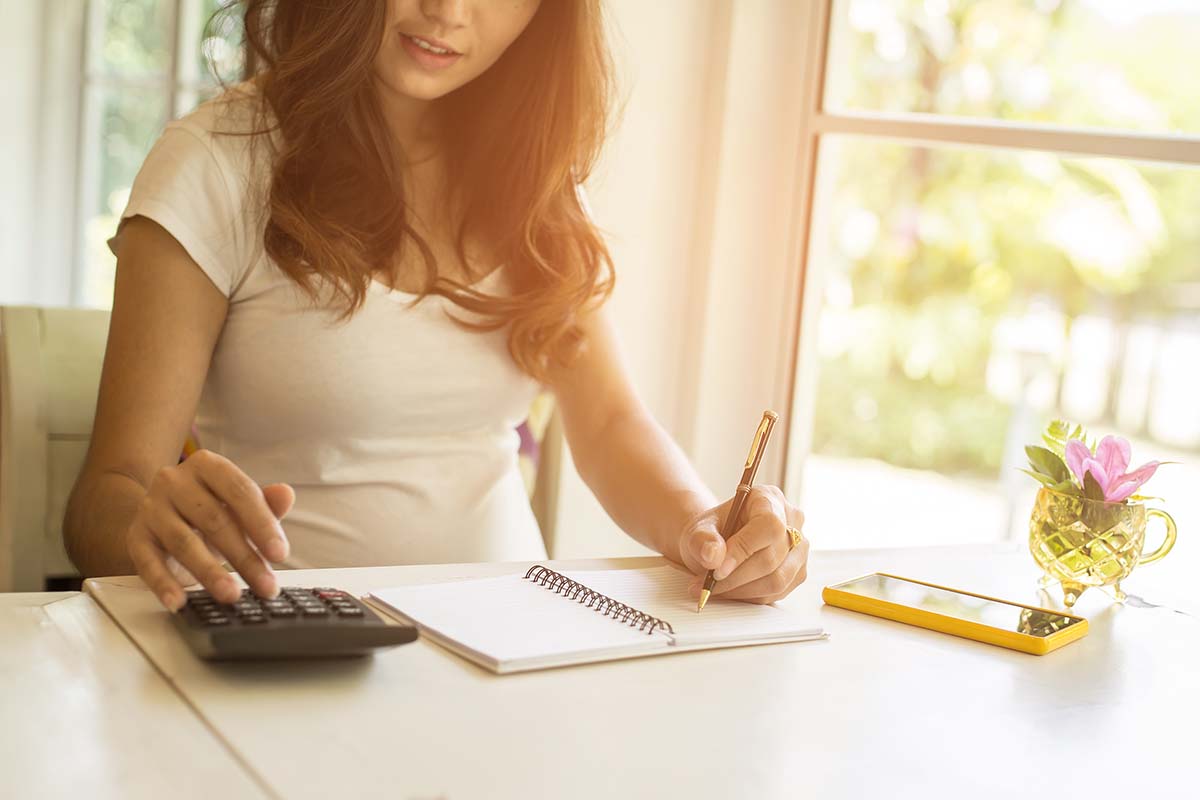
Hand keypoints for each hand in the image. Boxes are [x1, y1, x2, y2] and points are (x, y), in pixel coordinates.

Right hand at [125, 449, 294, 610]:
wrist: (160, 511)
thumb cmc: (208, 508)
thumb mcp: (238, 505)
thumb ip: (265, 502)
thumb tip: (286, 494)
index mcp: (207, 465)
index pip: (240, 492)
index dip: (262, 524)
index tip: (280, 554)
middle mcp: (174, 481)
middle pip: (215, 520)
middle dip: (245, 557)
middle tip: (266, 586)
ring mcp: (151, 508)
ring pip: (184, 542)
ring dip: (210, 572)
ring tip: (232, 595)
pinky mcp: (136, 536)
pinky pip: (148, 562)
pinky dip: (163, 584)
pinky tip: (178, 602)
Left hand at [676, 485, 808, 603]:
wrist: (717, 544)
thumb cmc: (712, 532)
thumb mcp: (698, 529)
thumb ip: (702, 540)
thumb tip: (714, 556)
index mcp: (769, 499)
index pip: (768, 525)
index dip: (743, 550)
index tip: (717, 570)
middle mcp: (791, 521)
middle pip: (772, 557)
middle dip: (735, 578)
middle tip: (707, 584)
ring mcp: (799, 548)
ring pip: (777, 580)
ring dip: (741, 591)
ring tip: (713, 589)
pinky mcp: (797, 572)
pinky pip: (777, 592)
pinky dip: (749, 596)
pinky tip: (730, 590)